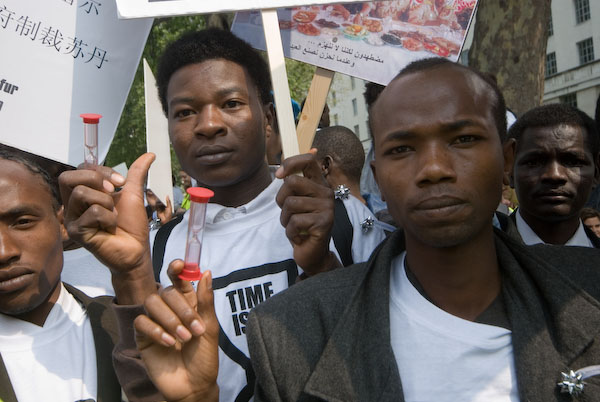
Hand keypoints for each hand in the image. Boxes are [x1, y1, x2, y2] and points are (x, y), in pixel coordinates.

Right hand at [58, 153, 156, 303]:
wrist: (136, 250)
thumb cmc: (131, 225)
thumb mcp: (134, 194)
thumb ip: (137, 173)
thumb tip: (150, 154)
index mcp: (83, 194)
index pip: (79, 169)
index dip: (100, 170)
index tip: (120, 182)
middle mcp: (73, 205)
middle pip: (68, 178)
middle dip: (96, 180)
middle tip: (113, 193)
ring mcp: (72, 219)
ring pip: (81, 193)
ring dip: (106, 203)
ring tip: (113, 216)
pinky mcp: (76, 232)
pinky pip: (92, 212)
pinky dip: (109, 218)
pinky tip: (110, 228)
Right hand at [134, 261, 218, 401]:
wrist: (194, 385)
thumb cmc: (205, 358)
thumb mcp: (210, 328)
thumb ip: (205, 301)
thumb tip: (206, 272)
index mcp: (189, 304)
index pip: (179, 280)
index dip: (177, 269)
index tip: (179, 266)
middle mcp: (171, 310)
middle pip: (166, 291)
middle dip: (181, 308)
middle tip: (194, 328)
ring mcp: (156, 322)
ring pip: (151, 303)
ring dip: (169, 319)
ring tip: (183, 338)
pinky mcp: (143, 337)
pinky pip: (142, 322)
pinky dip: (156, 331)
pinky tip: (170, 344)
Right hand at [146, 189, 173, 223]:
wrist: (165, 221)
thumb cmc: (169, 215)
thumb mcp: (169, 207)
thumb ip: (168, 202)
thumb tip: (167, 196)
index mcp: (167, 204)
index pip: (165, 198)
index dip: (163, 195)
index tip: (162, 191)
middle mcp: (163, 205)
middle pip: (160, 199)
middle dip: (158, 195)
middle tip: (156, 191)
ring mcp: (159, 206)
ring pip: (157, 201)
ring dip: (155, 198)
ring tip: (153, 193)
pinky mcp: (156, 208)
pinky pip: (155, 204)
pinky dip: (153, 202)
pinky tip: (152, 198)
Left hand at [276, 151, 338, 275]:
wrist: (312, 254)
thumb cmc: (302, 226)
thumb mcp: (296, 202)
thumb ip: (294, 184)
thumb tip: (293, 164)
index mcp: (319, 184)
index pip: (308, 161)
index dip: (290, 163)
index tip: (279, 175)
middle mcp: (326, 193)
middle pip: (291, 182)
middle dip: (281, 200)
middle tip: (289, 213)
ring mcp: (327, 207)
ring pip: (290, 204)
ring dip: (285, 219)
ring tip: (295, 227)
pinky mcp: (324, 223)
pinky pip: (294, 221)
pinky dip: (290, 232)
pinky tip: (300, 237)